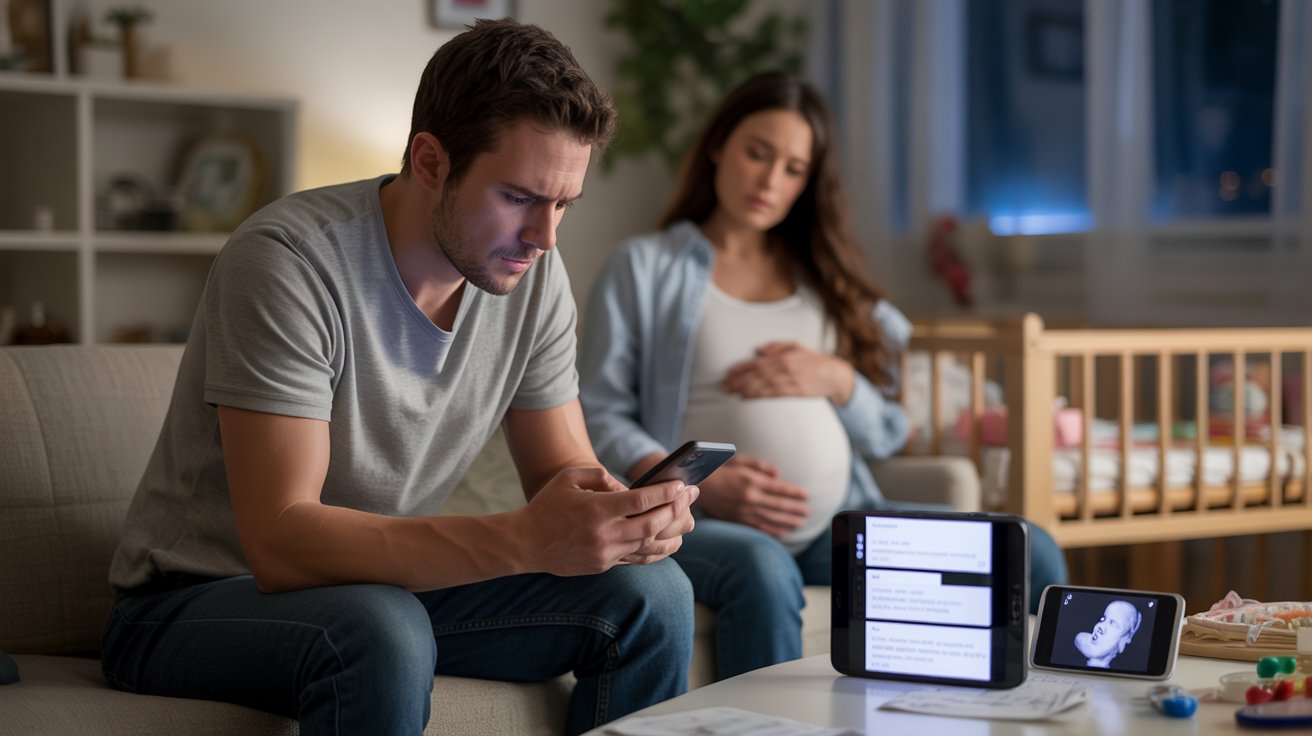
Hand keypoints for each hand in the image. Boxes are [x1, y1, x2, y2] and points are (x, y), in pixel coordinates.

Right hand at [517, 466, 697, 574]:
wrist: (526, 543)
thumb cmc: (548, 505)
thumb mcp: (570, 478)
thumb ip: (601, 477)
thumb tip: (629, 488)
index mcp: (596, 510)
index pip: (641, 501)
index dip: (665, 492)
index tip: (681, 484)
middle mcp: (604, 534)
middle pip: (652, 524)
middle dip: (676, 509)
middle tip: (692, 495)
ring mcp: (605, 554)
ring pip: (650, 545)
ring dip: (673, 530)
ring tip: (689, 517)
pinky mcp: (604, 566)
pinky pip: (639, 558)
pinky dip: (658, 549)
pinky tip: (672, 540)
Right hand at [696, 454, 809, 537]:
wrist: (698, 485)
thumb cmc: (719, 469)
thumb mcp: (739, 461)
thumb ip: (760, 466)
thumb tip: (777, 475)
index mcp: (751, 481)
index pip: (779, 488)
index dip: (795, 493)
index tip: (806, 495)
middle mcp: (749, 497)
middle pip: (778, 505)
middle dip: (795, 508)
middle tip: (808, 511)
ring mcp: (743, 511)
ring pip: (771, 518)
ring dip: (788, 521)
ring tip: (801, 522)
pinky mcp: (737, 520)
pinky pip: (759, 527)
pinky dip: (773, 530)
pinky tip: (784, 532)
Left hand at [722, 341, 855, 403]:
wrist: (834, 375)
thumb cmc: (813, 360)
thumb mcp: (796, 346)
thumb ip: (777, 346)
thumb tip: (758, 350)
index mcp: (784, 356)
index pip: (758, 362)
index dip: (742, 367)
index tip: (729, 372)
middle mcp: (785, 367)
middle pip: (757, 374)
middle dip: (739, 379)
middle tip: (725, 384)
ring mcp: (790, 380)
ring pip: (762, 384)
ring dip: (745, 388)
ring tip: (732, 391)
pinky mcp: (795, 392)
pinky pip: (772, 393)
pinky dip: (758, 395)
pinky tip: (747, 396)